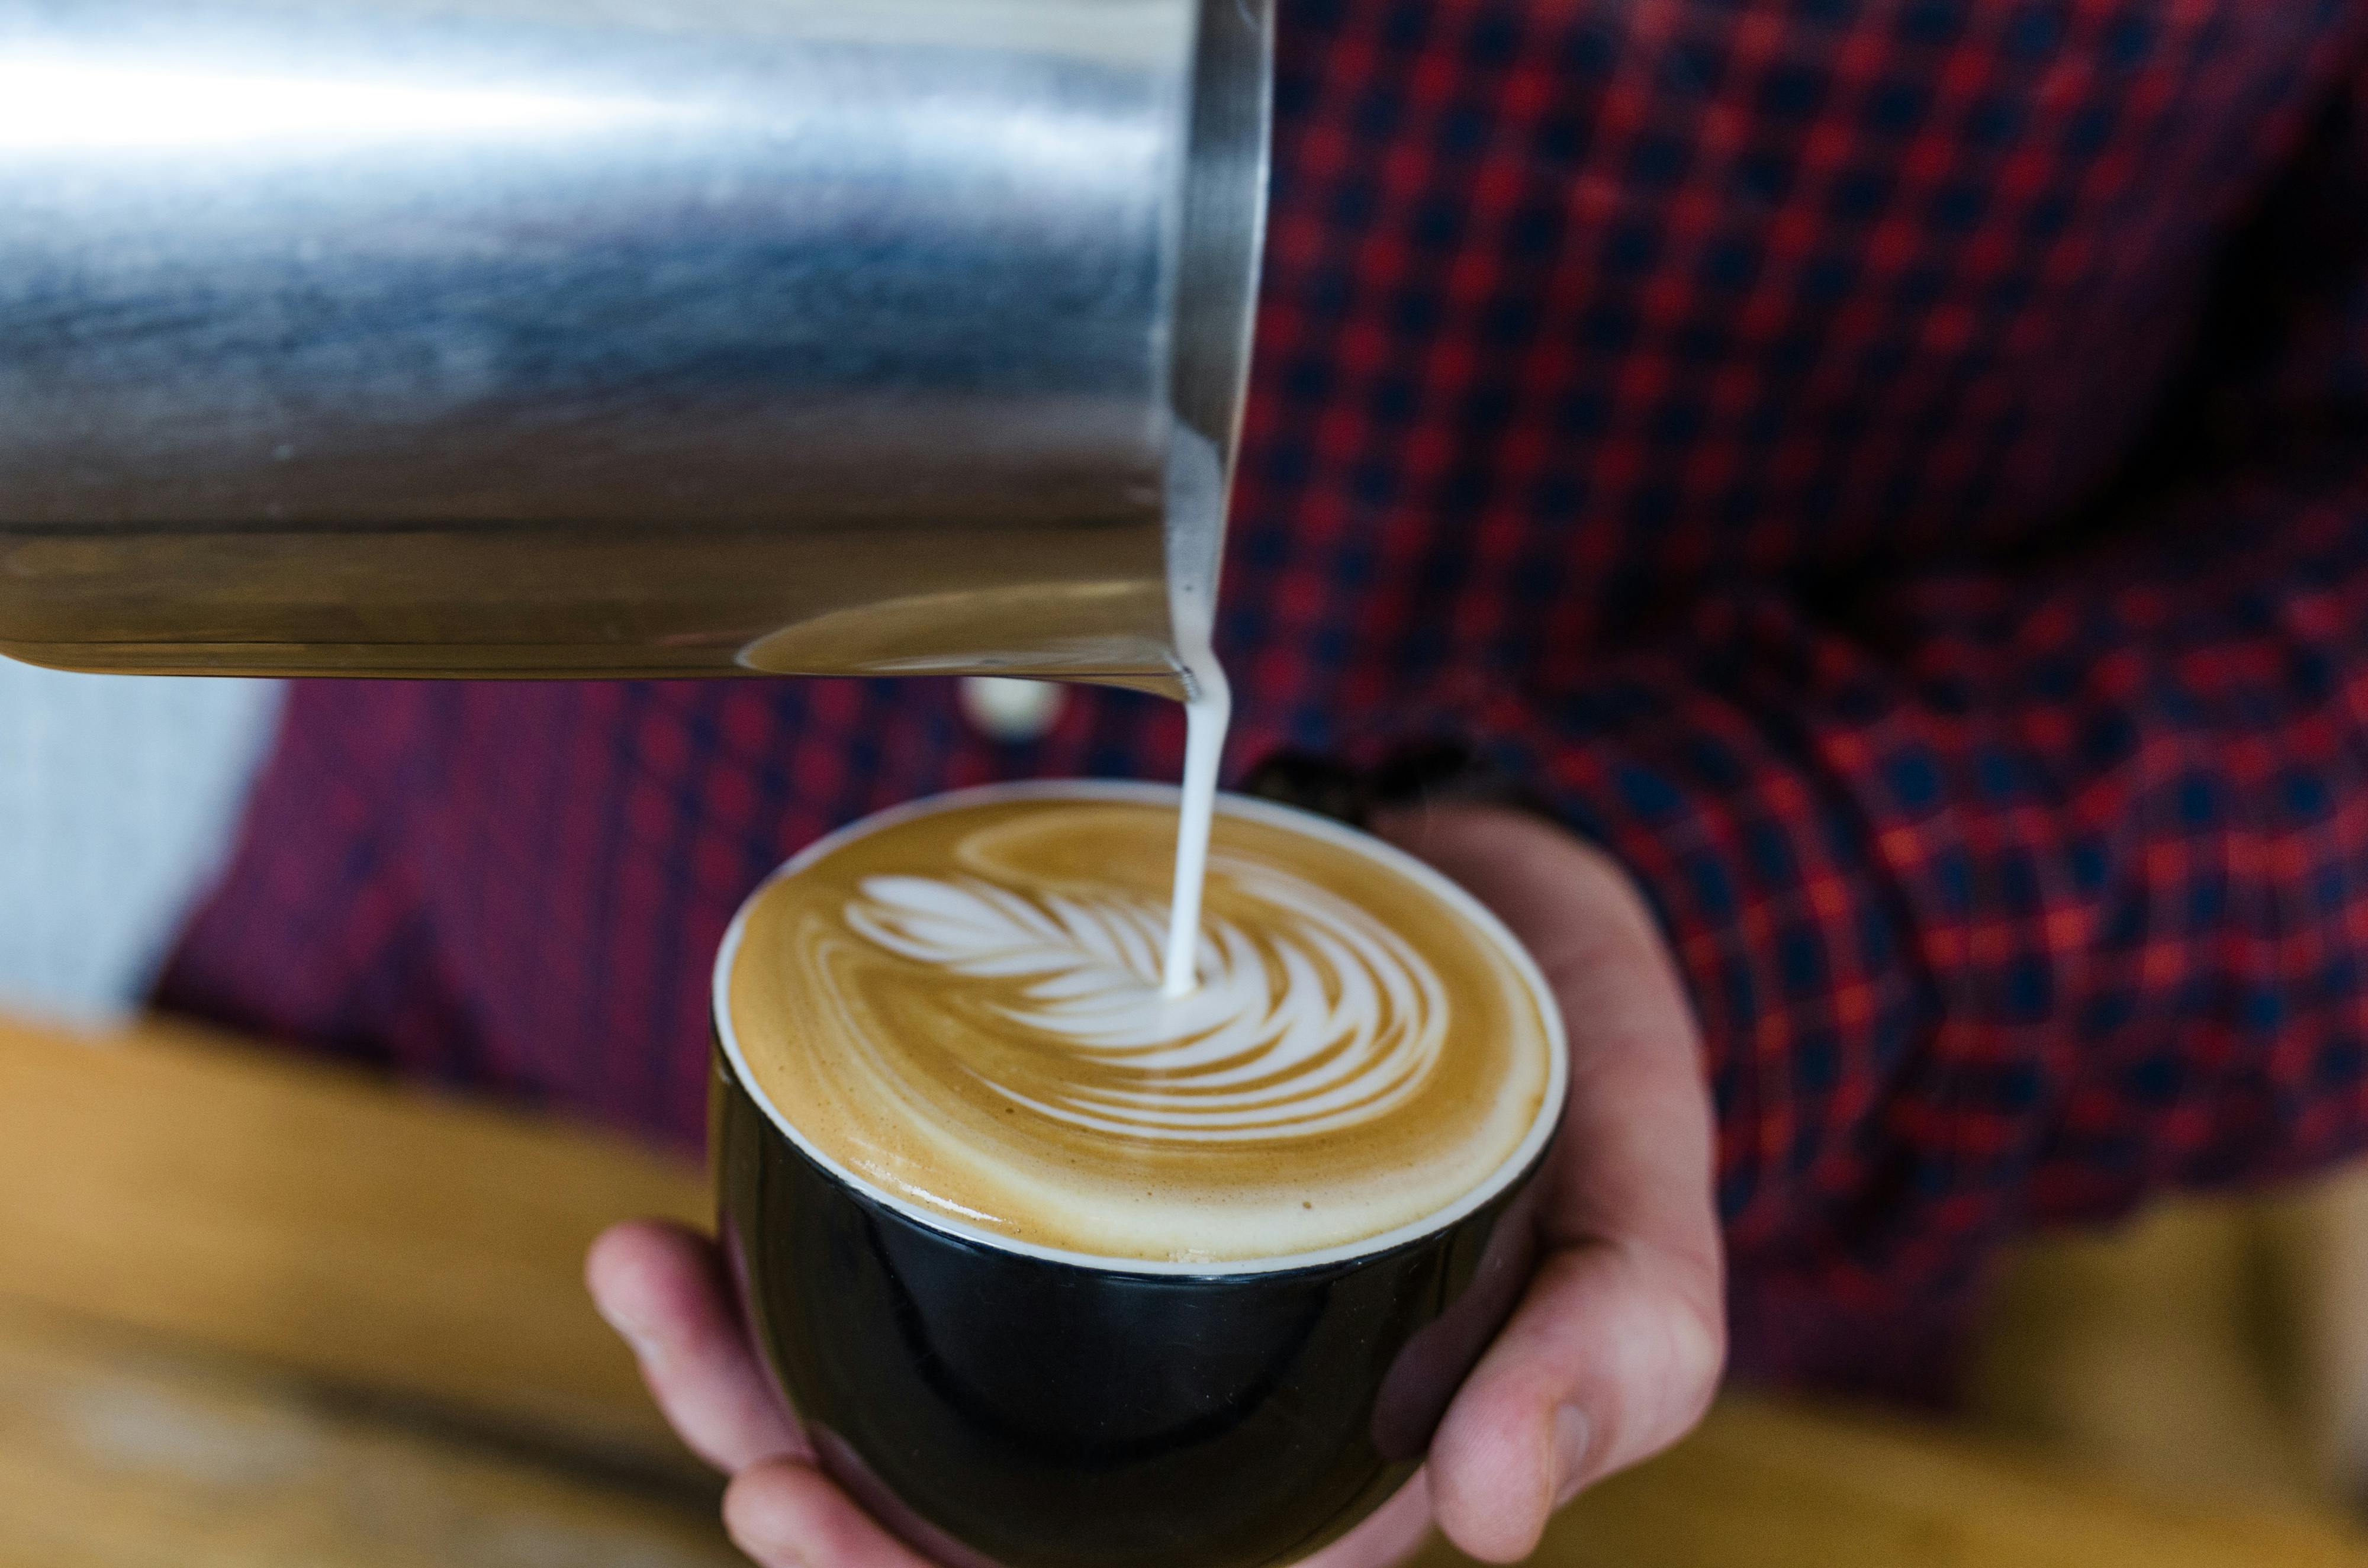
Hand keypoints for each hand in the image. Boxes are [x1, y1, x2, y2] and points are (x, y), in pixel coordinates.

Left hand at [588, 802, 1722, 1564]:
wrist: (1532, 913)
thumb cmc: (1593, 1096)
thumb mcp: (1643, 1237)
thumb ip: (1606, 1363)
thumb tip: (1485, 1518)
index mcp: (1293, 1479)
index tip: (794, 1513)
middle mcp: (1176, 1411)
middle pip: (958, 1508)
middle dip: (806, 1493)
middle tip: (726, 1433)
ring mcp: (1102, 1288)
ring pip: (899, 1380)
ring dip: (749, 1366)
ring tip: (654, 1281)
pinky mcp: (1061, 1163)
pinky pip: (906, 1226)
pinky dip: (794, 1224)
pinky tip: (703, 1192)